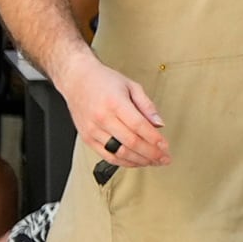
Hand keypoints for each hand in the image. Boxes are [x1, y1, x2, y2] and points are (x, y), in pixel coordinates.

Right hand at [61, 49, 168, 170]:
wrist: (77, 79)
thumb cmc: (102, 80)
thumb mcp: (131, 86)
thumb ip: (147, 106)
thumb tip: (159, 124)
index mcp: (114, 103)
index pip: (139, 126)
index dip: (154, 139)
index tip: (165, 146)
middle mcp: (102, 118)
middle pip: (131, 142)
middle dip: (151, 154)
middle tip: (164, 158)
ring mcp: (93, 130)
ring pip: (119, 153)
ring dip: (139, 161)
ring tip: (153, 162)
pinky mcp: (87, 138)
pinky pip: (107, 156)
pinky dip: (124, 162)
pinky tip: (135, 161)